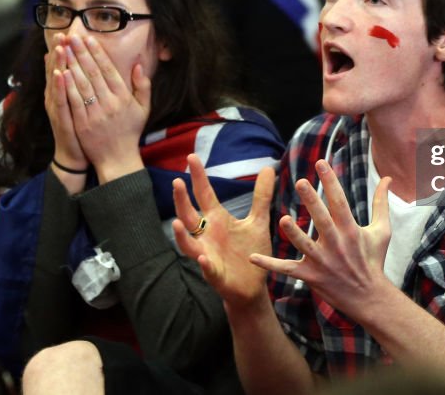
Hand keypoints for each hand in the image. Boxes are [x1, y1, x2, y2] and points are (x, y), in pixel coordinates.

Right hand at [44, 33, 87, 188]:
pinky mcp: (61, 119)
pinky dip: (59, 88)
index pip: (64, 67)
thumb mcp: (80, 104)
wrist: (75, 154)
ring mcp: (57, 108)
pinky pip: (60, 101)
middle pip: (57, 71)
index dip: (65, 50)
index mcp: (64, 92)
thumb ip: (80, 85)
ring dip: (56, 65)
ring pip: (56, 83)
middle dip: (60, 51)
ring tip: (58, 47)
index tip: (69, 32)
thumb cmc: (81, 127)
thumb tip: (77, 67)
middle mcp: (57, 98)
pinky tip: (60, 75)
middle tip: (61, 33)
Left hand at [61, 34, 150, 182]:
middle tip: (72, 36)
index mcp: (124, 97)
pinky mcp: (83, 123)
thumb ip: (143, 85)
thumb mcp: (143, 108)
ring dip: (71, 64)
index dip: (97, 53)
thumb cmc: (130, 131)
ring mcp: (95, 113)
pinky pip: (74, 101)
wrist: (118, 158)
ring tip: (63, 49)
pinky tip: (60, 72)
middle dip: (81, 53)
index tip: (88, 38)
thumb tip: (139, 63)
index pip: (109, 69)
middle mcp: (110, 103)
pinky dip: (66, 86)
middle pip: (93, 73)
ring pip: (81, 84)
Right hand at [172, 154, 276, 309]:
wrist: (253, 287)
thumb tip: (268, 167)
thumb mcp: (258, 221)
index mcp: (217, 220)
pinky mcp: (215, 275)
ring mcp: (208, 255)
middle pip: (189, 215)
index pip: (204, 194)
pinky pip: (207, 269)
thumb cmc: (250, 252)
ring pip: (189, 244)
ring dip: (182, 235)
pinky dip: (204, 264)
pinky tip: (203, 258)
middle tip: (177, 181)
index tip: (191, 157)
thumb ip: (261, 196)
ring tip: (177, 223)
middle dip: (182, 200)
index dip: (198, 177)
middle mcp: (208, 235)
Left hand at [249, 160, 391, 319]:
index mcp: (351, 230)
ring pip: (305, 245)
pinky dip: (270, 265)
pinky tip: (253, 257)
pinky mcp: (311, 276)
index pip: (340, 202)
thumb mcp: (382, 231)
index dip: (330, 182)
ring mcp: (323, 261)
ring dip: (294, 233)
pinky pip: (288, 269)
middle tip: (301, 182)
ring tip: (283, 219)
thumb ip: (381, 203)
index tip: (321, 163)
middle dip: (312, 201)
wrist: (369, 297)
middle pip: (322, 220)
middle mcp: (336, 244)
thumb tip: (388, 179)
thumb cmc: (373, 260)